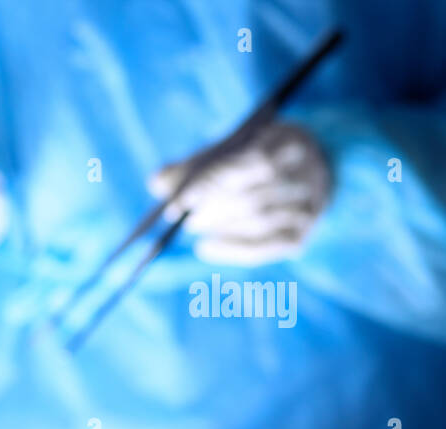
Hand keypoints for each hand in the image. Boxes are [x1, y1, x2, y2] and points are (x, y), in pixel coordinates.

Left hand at [148, 122, 330, 266]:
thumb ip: (193, 165)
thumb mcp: (229, 148)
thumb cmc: (255, 158)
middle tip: (185, 217)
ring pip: (260, 222)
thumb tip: (157, 182)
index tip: (181, 200)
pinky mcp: (302, 233)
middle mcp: (308, 172)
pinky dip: (233, 250)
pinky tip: (204, 248)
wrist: (308, 172)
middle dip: (214, 209)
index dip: (213, 183)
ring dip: (220, 227)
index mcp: (289, 140)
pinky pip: (267, 247)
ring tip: (193, 225)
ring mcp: (309, 205)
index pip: (252, 162)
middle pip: (255, 196)